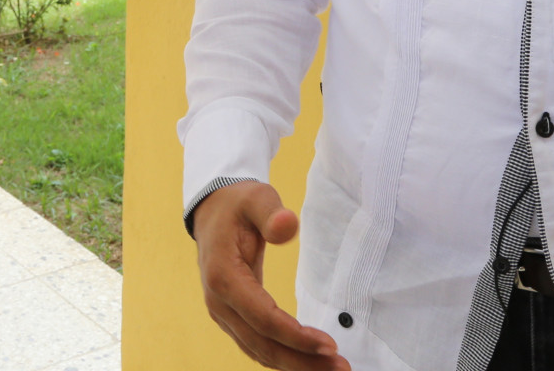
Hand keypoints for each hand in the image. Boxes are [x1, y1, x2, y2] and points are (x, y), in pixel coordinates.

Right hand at [194, 180, 348, 369]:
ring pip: (259, 350)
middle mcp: (219, 302)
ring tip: (332, 367)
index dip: (297, 336)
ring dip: (295, 364)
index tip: (330, 344)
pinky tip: (307, 362)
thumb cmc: (238, 204)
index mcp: (223, 276)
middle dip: (301, 360)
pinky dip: (282, 358)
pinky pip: (256, 345)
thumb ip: (271, 212)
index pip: (264, 318)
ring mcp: (222, 313)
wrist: (212, 210)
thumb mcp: (256, 198)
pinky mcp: (230, 316)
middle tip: (341, 366)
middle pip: (262, 344)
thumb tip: (287, 225)